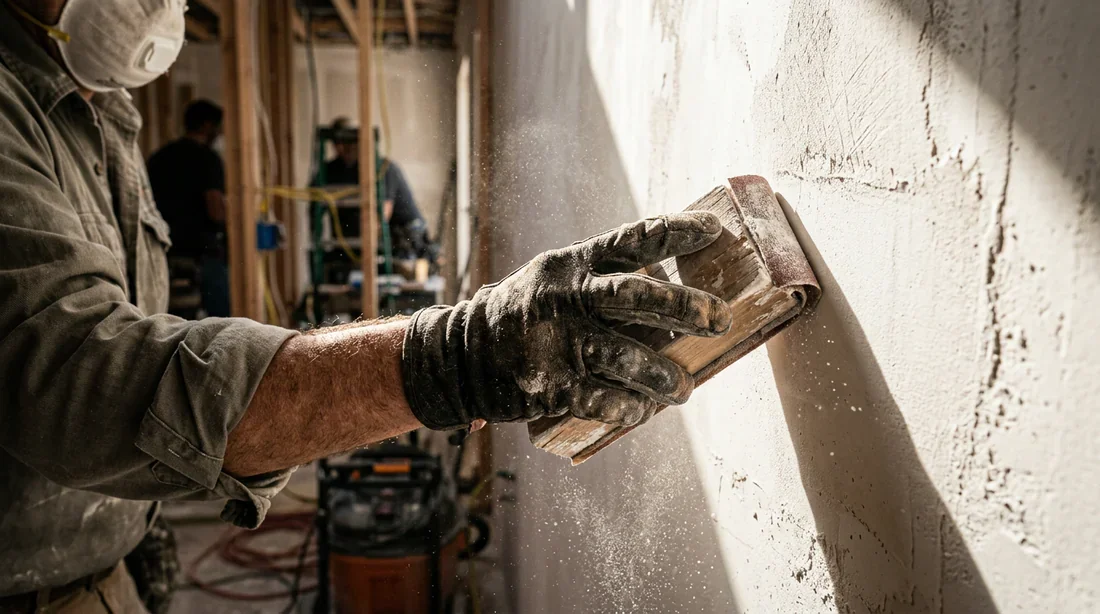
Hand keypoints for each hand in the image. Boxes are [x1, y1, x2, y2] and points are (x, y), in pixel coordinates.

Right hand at [402, 212, 732, 429]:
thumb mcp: (553, 280)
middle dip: (686, 307)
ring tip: (683, 388)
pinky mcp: (547, 384)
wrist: (458, 354)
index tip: (712, 229)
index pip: (631, 239)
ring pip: (626, 357)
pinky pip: (601, 399)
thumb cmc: (523, 314)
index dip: (675, 231)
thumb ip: (601, 281)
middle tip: (720, 319)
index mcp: (571, 264)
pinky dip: (629, 407)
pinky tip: (641, 411)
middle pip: (636, 295)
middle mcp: (564, 296)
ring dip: (664, 376)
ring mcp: (554, 341)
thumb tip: (673, 295)